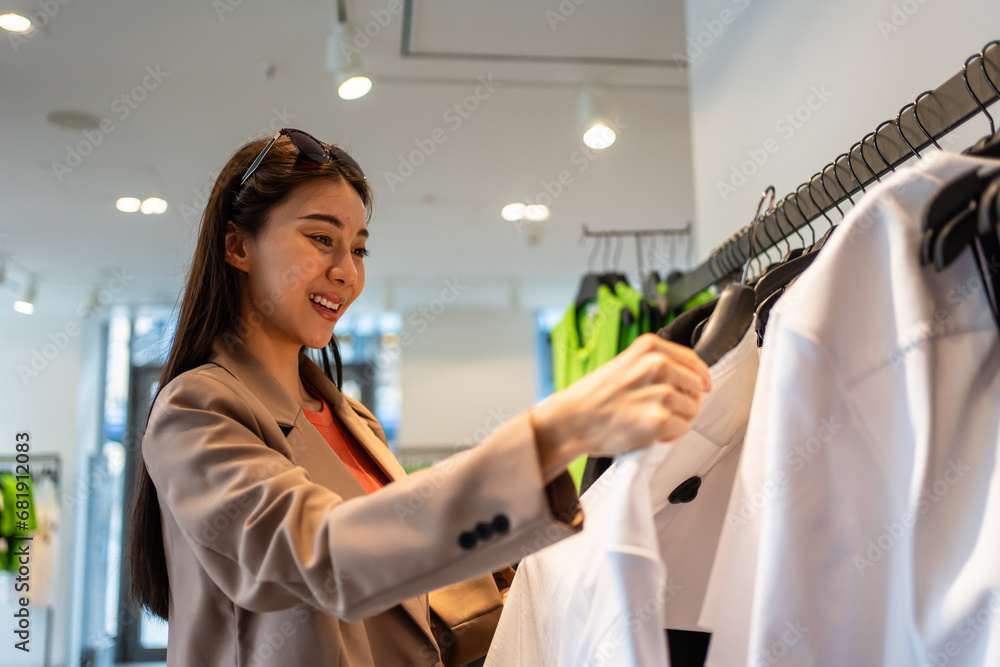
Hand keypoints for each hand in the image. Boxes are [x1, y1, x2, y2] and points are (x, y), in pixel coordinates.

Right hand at [530, 333, 711, 481]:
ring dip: (678, 419)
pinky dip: (670, 435)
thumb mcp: (623, 365)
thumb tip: (684, 377)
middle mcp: (656, 365)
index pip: (691, 359)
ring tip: (654, 422)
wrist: (571, 421)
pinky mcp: (659, 419)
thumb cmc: (592, 398)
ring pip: (692, 409)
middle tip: (665, 410)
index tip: (701, 385)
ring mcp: (659, 392)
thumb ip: (652, 366)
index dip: (699, 376)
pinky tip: (652, 434)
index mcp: (648, 348)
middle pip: (697, 386)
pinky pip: (682, 429)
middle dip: (687, 400)